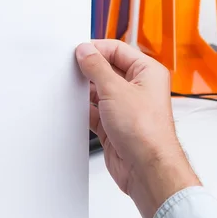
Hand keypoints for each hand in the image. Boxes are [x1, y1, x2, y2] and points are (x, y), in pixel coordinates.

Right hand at [76, 40, 199, 217]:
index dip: (96, 49)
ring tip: (69, 88)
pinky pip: (94, 111)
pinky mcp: (114, 125)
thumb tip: (86, 51)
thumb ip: (96, 67)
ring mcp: (126, 107)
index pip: (117, 50)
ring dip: (84, 91)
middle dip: (88, 70)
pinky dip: (83, 109)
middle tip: (69, 69)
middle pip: (107, 70)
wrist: (146, 169)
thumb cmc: (146, 131)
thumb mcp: (115, 90)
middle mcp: (138, 88)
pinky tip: (73, 108)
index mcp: (147, 72)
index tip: (76, 51)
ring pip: (99, 91)